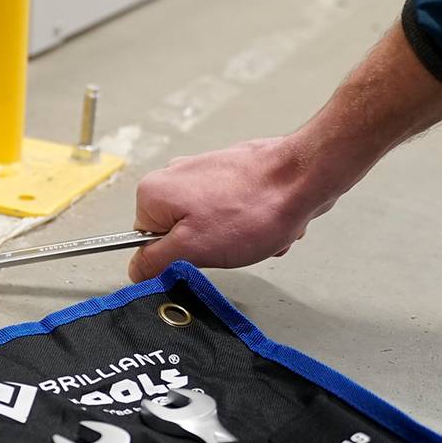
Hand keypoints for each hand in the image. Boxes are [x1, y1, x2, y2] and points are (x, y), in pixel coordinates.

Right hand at [125, 20, 441, 282]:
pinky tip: (265, 222)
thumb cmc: (256, 208)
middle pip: (180, 234)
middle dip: (211, 247)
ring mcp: (203, 172)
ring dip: (235, 238)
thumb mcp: (193, 250)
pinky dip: (248, 223)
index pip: (147, 244)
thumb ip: (154, 263)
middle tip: (232, 243)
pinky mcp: (230, 173)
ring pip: (210, 226)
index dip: (177, 256)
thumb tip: (136, 271)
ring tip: (254, 231)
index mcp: (153, 192)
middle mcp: (173, 175)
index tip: (201, 251)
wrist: (305, 175)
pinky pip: (231, 213)